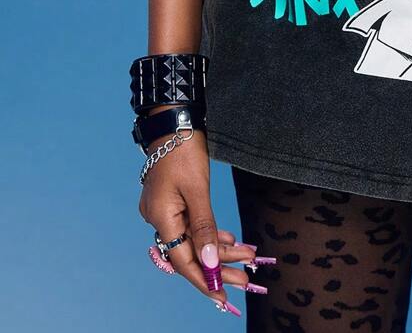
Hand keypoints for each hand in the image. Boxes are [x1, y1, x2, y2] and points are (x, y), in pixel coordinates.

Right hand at [139, 127, 262, 314]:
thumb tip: (210, 259)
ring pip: (194, 238)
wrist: (173, 121)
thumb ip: (204, 226)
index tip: (222, 296)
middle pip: (190, 251)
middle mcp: (159, 218)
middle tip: (245, 279)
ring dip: (218, 248)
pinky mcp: (173, 201)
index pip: (183, 259)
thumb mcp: (198, 188)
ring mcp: (165, 210)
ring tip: (246, 257)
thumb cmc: (184, 150)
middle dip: (218, 265)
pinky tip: (227, 238)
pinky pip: (192, 224)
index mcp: (161, 218)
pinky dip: (209, 232)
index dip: (203, 279)